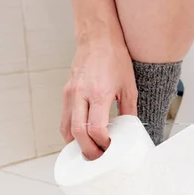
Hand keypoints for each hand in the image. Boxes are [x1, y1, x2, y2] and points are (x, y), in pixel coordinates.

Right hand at [61, 37, 136, 159]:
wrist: (97, 37)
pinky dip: (71, 132)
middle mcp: (80, 95)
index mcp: (99, 94)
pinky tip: (81, 137)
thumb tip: (129, 129)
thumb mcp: (129, 86)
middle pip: (77, 133)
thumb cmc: (114, 58)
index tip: (110, 146)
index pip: (95, 128)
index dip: (102, 143)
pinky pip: (64, 118)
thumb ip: (129, 110)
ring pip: (66, 128)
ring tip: (90, 150)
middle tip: (98, 157)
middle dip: (88, 150)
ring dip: (76, 144)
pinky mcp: (66, 92)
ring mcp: (70, 93)